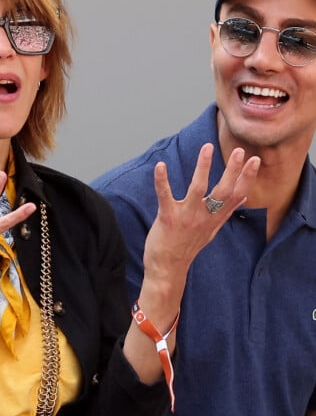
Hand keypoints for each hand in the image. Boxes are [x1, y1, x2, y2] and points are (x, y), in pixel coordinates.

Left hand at [143, 143, 259, 286]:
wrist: (168, 268)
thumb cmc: (188, 246)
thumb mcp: (211, 230)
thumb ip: (226, 212)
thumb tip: (243, 199)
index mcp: (215, 218)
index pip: (236, 196)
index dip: (247, 178)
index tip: (255, 160)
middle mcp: (204, 217)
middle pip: (223, 191)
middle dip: (232, 170)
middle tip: (239, 150)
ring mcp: (186, 217)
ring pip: (198, 189)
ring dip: (203, 167)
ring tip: (208, 147)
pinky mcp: (167, 218)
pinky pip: (165, 196)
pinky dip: (162, 181)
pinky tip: (160, 166)